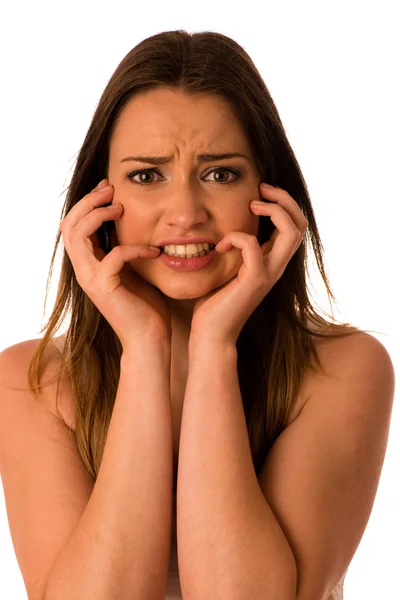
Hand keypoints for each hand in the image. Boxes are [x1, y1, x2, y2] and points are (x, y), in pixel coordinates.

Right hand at [60, 179, 171, 347]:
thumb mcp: (135, 270)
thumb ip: (127, 250)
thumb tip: (136, 224)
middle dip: (88, 202)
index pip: (75, 225)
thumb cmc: (147, 306)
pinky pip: (114, 256)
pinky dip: (134, 248)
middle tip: (111, 189)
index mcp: (90, 264)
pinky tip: (154, 251)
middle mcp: (84, 270)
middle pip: (69, 225)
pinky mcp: (104, 288)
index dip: (88, 203)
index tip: (109, 188)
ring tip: (121, 208)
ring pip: (78, 235)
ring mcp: (90, 279)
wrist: (150, 338)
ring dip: (99, 216)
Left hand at [190, 183, 307, 344]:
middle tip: (260, 189)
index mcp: (272, 262)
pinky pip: (253, 246)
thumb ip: (236, 249)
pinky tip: (220, 245)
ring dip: (273, 210)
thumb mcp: (229, 267)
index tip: (259, 192)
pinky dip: (236, 236)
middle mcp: (276, 267)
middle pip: (300, 224)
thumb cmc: (215, 302)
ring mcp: (268, 274)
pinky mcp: (254, 281)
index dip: (282, 204)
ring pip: (291, 232)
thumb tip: (226, 225)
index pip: (295, 226)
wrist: (211, 333)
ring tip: (251, 205)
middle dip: (284, 199)